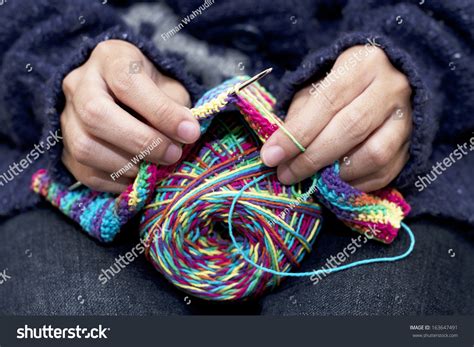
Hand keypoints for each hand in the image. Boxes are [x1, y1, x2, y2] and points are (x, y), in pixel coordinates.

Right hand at [61, 40, 199, 192]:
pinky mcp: (64, 147)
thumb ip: (176, 107)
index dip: (160, 112)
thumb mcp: (170, 87)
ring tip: (155, 168)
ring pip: (85, 147)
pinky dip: (116, 182)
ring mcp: (66, 116)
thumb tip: (184, 135)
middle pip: (96, 115)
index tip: (189, 133)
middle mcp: (80, 83)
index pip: (127, 83)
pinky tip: (138, 178)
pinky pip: (84, 172)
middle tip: (172, 155)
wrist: (122, 97)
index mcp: (110, 59)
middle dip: (141, 142)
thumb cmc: (152, 90)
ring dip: (128, 166)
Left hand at [261, 45, 411, 191]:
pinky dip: (356, 184)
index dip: (297, 134)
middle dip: (312, 158)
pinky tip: (335, 183)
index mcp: (362, 63)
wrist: (387, 82)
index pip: (327, 101)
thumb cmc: (341, 85)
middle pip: (351, 128)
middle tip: (286, 174)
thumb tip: (278, 152)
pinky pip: (386, 172)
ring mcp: (408, 116)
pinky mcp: (414, 143)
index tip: (271, 156)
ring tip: (312, 180)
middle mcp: (391, 87)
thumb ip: (299, 115)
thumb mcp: (314, 87)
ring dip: (336, 174)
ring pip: (373, 154)